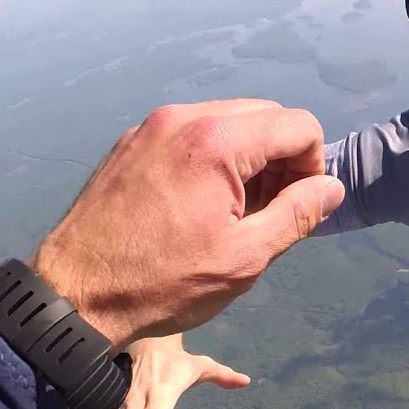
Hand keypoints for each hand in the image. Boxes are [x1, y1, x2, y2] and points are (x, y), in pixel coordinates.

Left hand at [27, 98, 344, 347]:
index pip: (297, 126)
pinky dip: (215, 158)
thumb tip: (332, 188)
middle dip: (284, 158)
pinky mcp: (134, 142)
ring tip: (239, 210)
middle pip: (265, 116)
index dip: (313, 165)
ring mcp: (154, 128)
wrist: (76, 293)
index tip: (300, 204)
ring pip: (230, 121)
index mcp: (216, 144)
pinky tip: (205, 204)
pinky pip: (194, 132)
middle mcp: (184, 120)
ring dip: (251, 158)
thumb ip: (298, 214)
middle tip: (274, 208)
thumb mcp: (245, 256)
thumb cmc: (163, 282)